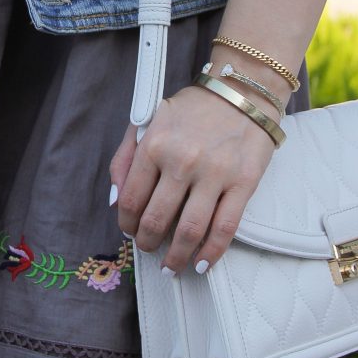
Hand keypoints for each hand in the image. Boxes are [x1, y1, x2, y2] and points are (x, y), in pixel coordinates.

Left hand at [108, 82, 276, 274]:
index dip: (127, 224)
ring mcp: (214, 174)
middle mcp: (181, 161)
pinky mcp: (243, 183)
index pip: (131, 200)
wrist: (242, 91)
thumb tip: (114, 200)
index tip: (131, 232)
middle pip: (156, 220)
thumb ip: (125, 157)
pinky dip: (211, 253)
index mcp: (154, 145)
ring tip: (172, 265)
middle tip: (150, 249)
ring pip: (189, 231)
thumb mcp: (150, 120)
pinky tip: (201, 263)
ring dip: (176, 256)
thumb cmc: (193, 108)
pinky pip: (224, 228)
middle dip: (148, 243)